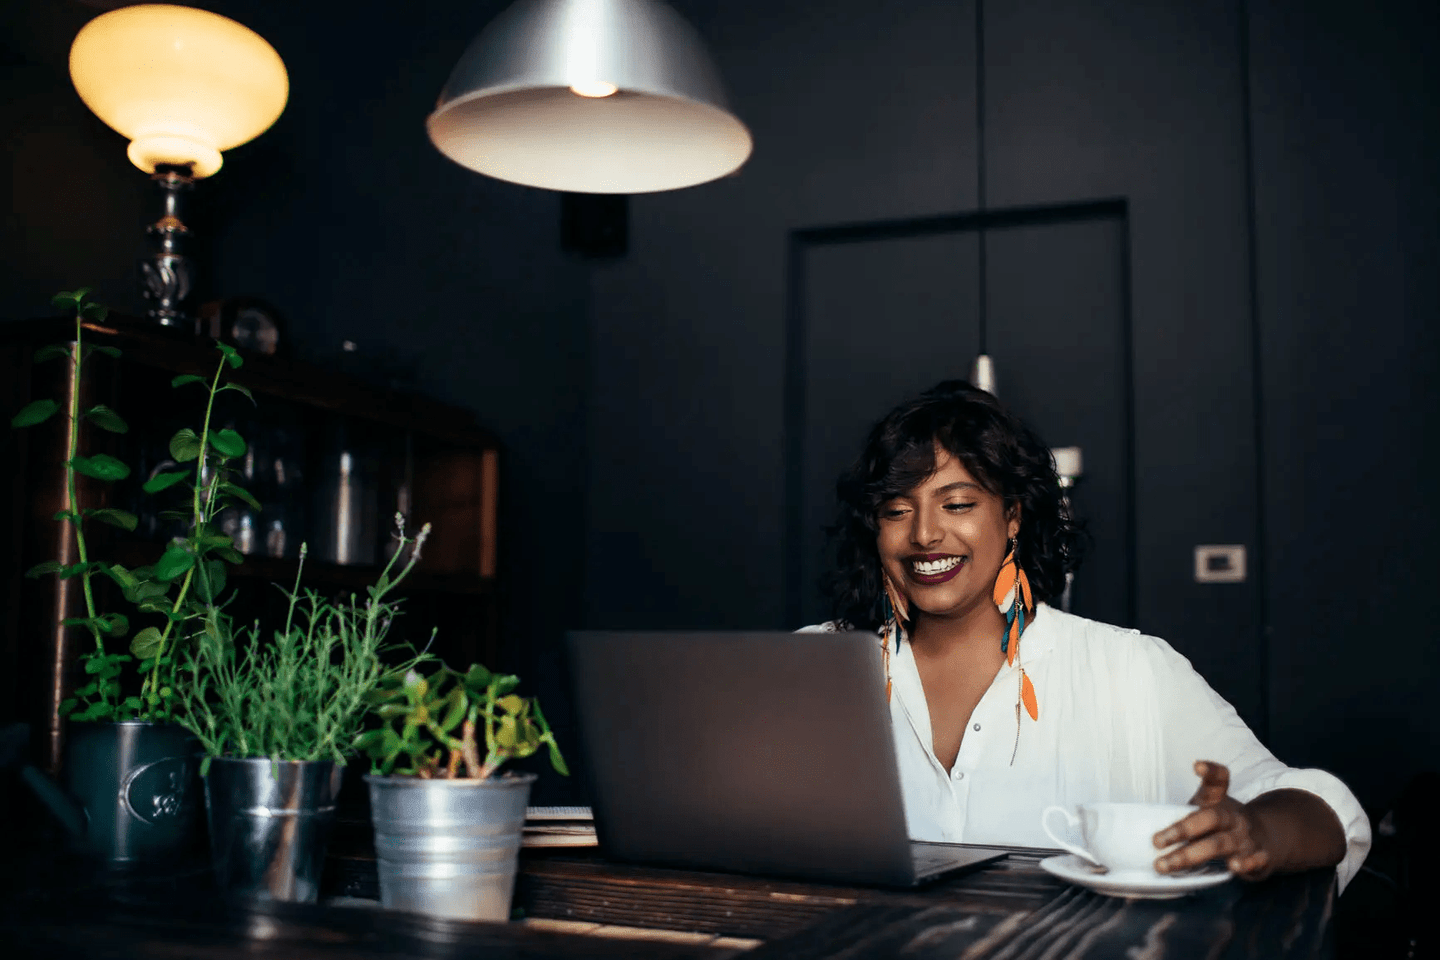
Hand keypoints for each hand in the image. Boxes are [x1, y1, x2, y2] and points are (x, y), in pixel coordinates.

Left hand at [1152, 760, 1274, 880]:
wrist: (1266, 838)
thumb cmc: (1223, 824)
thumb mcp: (1206, 809)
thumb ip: (1181, 811)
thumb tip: (1141, 823)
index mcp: (1219, 802)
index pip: (1218, 780)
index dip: (1210, 771)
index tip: (1197, 766)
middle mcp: (1234, 817)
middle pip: (1209, 818)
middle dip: (1181, 830)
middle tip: (1155, 842)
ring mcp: (1247, 837)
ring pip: (1221, 844)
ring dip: (1194, 855)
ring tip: (1174, 862)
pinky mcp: (1260, 858)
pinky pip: (1254, 860)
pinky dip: (1247, 863)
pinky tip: (1234, 866)